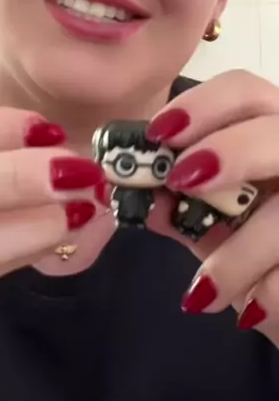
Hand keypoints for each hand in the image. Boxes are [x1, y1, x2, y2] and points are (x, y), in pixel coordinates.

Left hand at [146, 70, 278, 348]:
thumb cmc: (260, 262)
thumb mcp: (215, 231)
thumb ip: (180, 209)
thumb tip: (135, 193)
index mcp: (271, 136)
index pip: (245, 91)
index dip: (203, 104)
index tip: (159, 134)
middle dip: (233, 151)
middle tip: (185, 182)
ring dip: (241, 253)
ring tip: (204, 291)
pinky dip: (272, 292)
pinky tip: (253, 309)